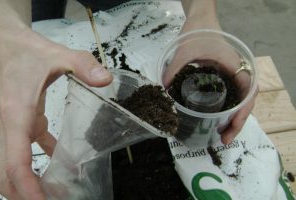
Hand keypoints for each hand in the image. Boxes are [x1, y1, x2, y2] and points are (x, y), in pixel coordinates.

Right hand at [0, 27, 111, 198]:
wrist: (9, 44)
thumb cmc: (29, 52)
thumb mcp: (59, 55)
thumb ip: (83, 66)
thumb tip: (106, 80)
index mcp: (16, 115)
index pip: (15, 162)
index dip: (27, 188)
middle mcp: (10, 126)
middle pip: (6, 174)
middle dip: (23, 194)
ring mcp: (14, 126)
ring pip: (12, 165)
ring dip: (29, 183)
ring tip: (56, 193)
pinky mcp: (23, 122)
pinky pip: (29, 149)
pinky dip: (41, 162)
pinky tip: (62, 165)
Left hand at [163, 17, 257, 144]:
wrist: (201, 21)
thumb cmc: (198, 32)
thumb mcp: (184, 51)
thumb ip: (173, 70)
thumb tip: (163, 91)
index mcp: (235, 66)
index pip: (248, 92)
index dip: (243, 112)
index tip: (231, 126)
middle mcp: (238, 73)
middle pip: (246, 102)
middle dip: (237, 122)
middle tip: (224, 139)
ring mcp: (232, 76)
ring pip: (240, 101)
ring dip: (233, 119)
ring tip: (222, 135)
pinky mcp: (225, 78)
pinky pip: (231, 97)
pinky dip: (227, 111)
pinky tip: (217, 120)